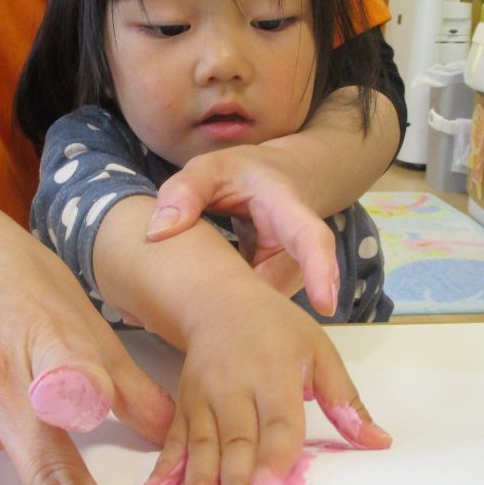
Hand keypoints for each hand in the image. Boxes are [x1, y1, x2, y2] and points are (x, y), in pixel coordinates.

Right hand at [141, 289, 390, 484]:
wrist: (219, 301)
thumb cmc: (276, 328)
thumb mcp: (319, 351)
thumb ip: (345, 399)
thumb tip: (379, 442)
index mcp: (274, 371)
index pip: (277, 419)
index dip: (274, 454)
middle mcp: (234, 385)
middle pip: (235, 439)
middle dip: (234, 482)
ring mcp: (204, 396)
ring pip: (201, 444)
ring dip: (199, 481)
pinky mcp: (184, 404)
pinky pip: (173, 439)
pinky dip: (165, 468)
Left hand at [149, 145, 339, 316]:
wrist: (276, 181)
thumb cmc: (244, 173)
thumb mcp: (210, 168)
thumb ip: (184, 191)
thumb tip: (157, 233)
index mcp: (287, 209)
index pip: (311, 239)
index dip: (319, 270)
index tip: (325, 304)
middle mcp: (296, 250)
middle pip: (274, 288)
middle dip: (238, 307)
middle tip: (179, 316)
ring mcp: (289, 274)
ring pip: (260, 306)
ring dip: (223, 312)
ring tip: (175, 308)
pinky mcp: (274, 289)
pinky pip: (251, 308)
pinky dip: (221, 310)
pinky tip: (187, 309)